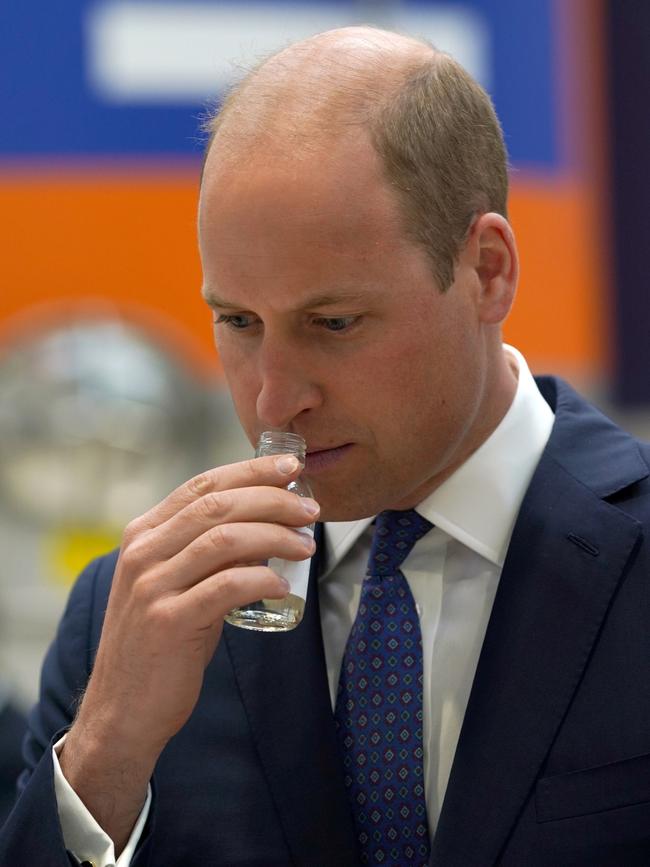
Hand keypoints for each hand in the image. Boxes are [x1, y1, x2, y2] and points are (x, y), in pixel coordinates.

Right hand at [59, 455, 317, 850]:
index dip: (251, 471)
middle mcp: (143, 552)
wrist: (123, 710)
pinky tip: (283, 586)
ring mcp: (151, 586)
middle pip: (218, 505)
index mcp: (143, 534)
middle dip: (272, 499)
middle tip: (309, 508)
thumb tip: (266, 524)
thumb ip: (206, 551)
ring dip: (275, 536)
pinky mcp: (168, 621)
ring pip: (225, 539)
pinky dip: (261, 580)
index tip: (291, 468)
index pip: (202, 485)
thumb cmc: (160, 643)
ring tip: (305, 544)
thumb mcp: (173, 584)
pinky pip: (226, 586)